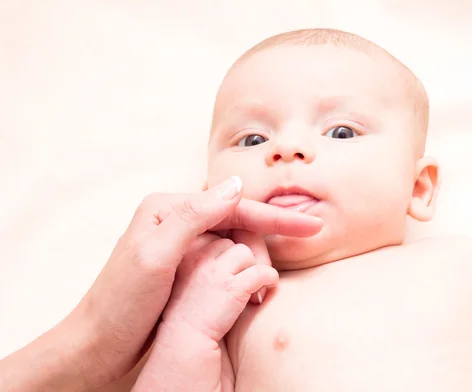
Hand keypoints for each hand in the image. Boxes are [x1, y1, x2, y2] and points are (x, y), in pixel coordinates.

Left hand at [63, 176, 321, 387]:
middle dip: (263, 242)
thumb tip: (235, 185)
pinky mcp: (186, 268)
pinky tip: (252, 286)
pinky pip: (224, 260)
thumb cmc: (120, 303)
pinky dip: (242, 271)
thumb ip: (193, 217)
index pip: (233, 205)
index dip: (275, 215)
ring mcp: (182, 245)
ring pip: (233, 242)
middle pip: (236, 221)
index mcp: (167, 209)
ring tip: (260, 288)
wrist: (99, 346)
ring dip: (254, 260)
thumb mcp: (155, 256)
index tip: (311, 225)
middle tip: (277, 270)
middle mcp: (176, 221)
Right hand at [162, 231, 275, 342]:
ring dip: (253, 269)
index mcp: (185, 246)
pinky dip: (268, 280)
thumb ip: (211, 253)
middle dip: (245, 258)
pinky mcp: (230, 286)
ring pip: (248, 252)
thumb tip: (243, 241)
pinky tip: (261, 293)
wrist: (183, 343)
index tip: (231, 268)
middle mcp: (196, 253)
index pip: (221, 231)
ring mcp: (213, 269)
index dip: (232, 250)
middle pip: (237, 239)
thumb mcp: (194, 272)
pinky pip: (262, 271)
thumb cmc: (192, 308)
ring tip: (246, 289)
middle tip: (242, 279)